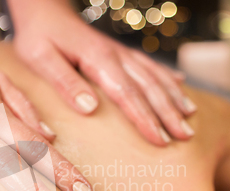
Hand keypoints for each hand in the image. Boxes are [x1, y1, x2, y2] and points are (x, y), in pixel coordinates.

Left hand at [9, 1, 196, 145]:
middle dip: (169, 113)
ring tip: (190, 116)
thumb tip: (89, 108)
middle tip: (185, 136)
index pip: (127, 94)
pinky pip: (148, 64)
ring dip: (173, 96)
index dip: (145, 119)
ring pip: (154, 75)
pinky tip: (180, 84)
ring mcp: (120, 53)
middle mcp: (116, 56)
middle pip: (148, 87)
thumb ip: (65, 81)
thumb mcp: (41, 59)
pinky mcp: (119, 52)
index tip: (160, 139)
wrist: (43, 9)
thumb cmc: (38, 36)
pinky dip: (166, 75)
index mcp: (98, 60)